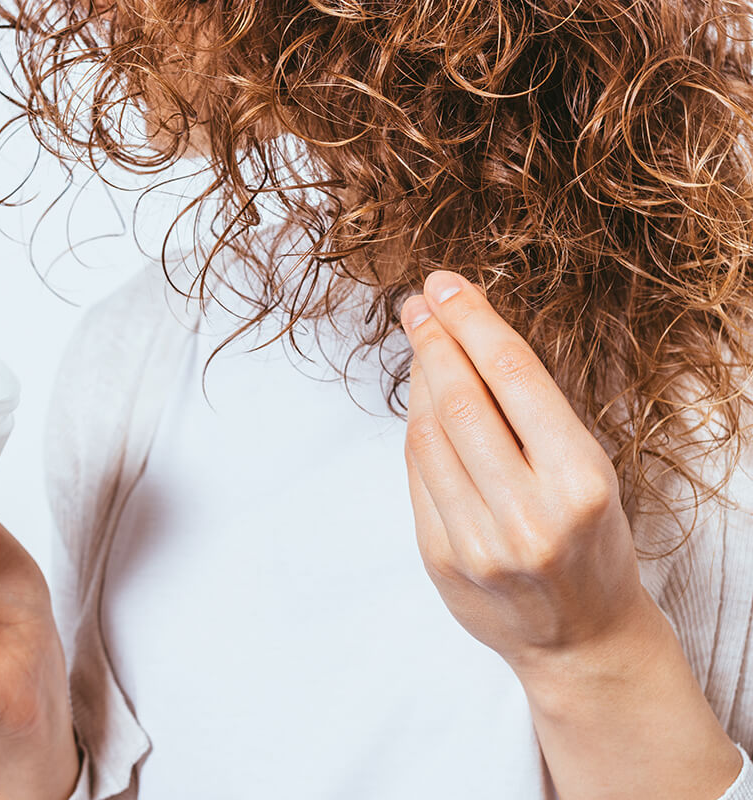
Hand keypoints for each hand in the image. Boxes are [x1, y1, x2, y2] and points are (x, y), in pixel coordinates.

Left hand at [398, 270, 741, 798]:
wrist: (580, 638)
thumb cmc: (591, 542)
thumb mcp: (588, 472)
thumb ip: (533, 416)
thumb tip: (467, 339)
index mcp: (580, 482)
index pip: (515, 379)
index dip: (474, 323)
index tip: (446, 286)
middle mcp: (528, 514)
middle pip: (462, 403)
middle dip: (434, 342)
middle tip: (416, 303)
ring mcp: (479, 542)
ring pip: (429, 437)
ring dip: (419, 380)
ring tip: (419, 342)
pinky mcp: (442, 559)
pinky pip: (417, 476)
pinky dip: (416, 429)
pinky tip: (419, 400)